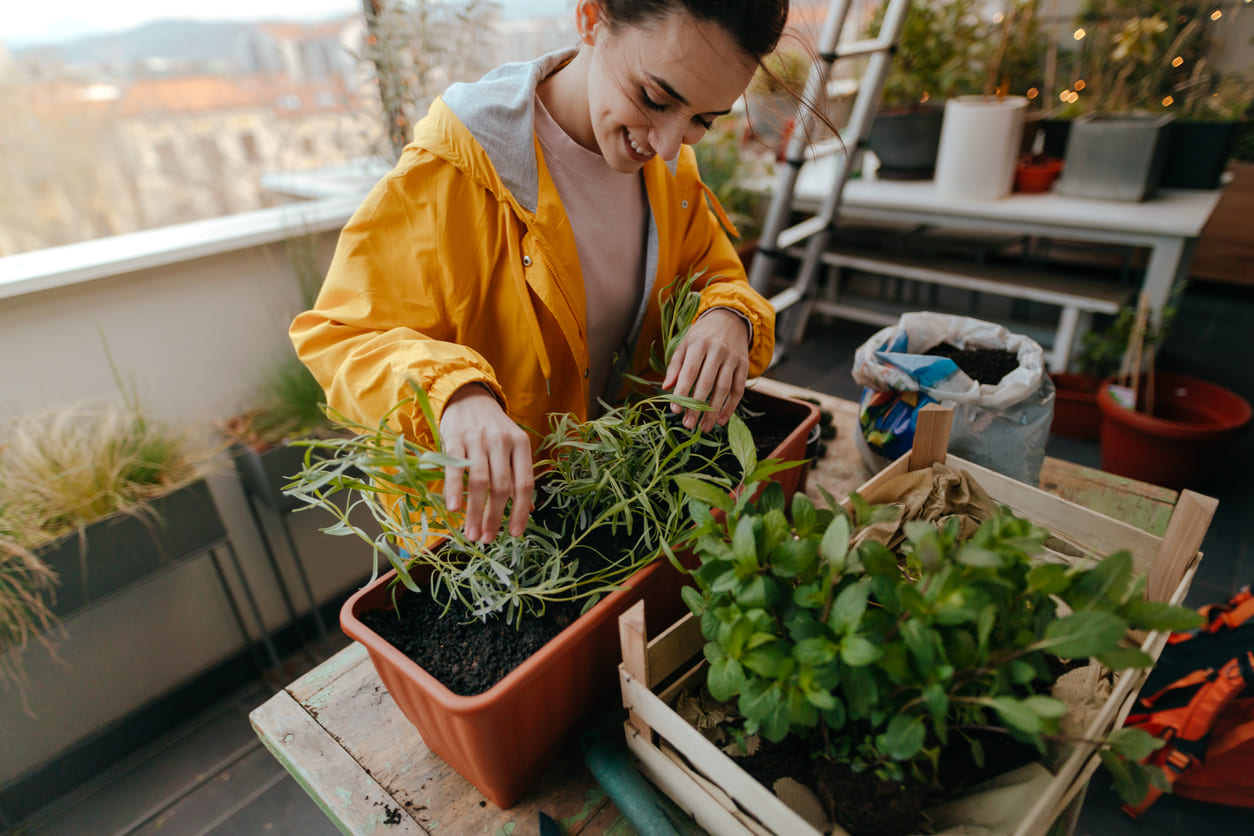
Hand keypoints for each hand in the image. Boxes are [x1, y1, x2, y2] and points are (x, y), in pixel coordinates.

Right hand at [439, 384, 533, 542]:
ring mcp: (478, 440)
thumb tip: (529, 509)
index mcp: (521, 444)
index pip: (524, 484)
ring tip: (472, 533)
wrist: (468, 396)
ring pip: (479, 482)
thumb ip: (518, 474)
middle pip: (501, 487)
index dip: (521, 511)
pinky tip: (454, 510)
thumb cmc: (492, 428)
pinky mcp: (455, 439)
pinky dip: (454, 491)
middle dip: (494, 517)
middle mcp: (502, 441)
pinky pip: (455, 470)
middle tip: (487, 539)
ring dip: (475, 512)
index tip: (514, 534)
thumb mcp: (512, 446)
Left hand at [662, 308, 749, 431]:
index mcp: (699, 344)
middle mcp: (718, 350)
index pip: (690, 371)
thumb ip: (675, 365)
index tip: (675, 410)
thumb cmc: (702, 335)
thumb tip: (667, 387)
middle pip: (707, 383)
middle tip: (688, 424)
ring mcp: (733, 358)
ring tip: (704, 428)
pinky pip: (739, 389)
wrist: (731, 319)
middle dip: (697, 406)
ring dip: (714, 411)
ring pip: (724, 388)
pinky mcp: (744, 365)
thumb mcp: (685, 343)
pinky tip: (721, 420)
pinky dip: (731, 406)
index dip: (682, 391)